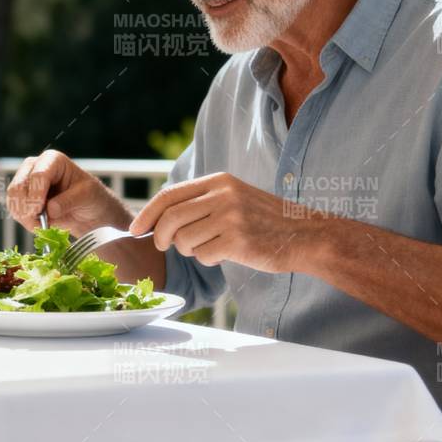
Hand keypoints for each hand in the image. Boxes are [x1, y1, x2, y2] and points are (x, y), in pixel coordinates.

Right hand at [6, 149, 129, 232]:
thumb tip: (50, 209)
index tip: (40, 211)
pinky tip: (38, 224)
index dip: (36, 195)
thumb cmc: (90, 197)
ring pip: (13, 200)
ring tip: (43, 224)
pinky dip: (24, 220)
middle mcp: (35, 167)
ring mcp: (26, 182)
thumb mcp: (87, 196)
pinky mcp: (22, 197)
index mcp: (53, 160)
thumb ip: (69, 201)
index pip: (38, 175)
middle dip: (27, 208)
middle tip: (40, 222)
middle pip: (18, 186)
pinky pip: (14, 210)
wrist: (88, 211)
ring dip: (25, 216)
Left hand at [128, 172, 315, 273]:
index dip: (147, 214)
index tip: (135, 230)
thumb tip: (156, 218)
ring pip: (184, 240)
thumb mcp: (233, 197)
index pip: (169, 195)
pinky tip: (227, 255)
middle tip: (164, 246)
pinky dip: (209, 260)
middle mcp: (223, 196)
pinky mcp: (238, 241)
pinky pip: (204, 256)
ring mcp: (231, 218)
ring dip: (190, 250)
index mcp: (219, 181)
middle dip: (160, 237)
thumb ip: (200, 201)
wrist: (306, 235)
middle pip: (170, 219)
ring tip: (211, 246)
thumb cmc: (264, 221)